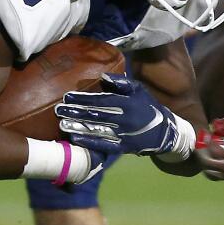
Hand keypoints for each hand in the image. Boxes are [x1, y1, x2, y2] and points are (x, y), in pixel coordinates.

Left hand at [56, 74, 195, 159]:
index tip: (67, 96)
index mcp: (127, 103)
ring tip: (61, 123)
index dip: (84, 98)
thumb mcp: (139, 90)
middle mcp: (125, 119)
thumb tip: (103, 76)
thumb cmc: (148, 107)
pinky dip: (90, 142)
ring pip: (98, 130)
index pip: (102, 100)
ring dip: (79, 127)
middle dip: (76, 112)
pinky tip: (75, 138)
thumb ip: (121, 83)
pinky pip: (104, 145)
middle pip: (96, 114)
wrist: (165, 132)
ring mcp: (124, 134)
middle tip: (58, 109)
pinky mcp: (124, 147)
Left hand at [195, 112, 223, 179]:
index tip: (203, 133)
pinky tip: (216, 157)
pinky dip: (214, 168)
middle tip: (201, 142)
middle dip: (202, 152)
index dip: (204, 141)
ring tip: (207, 150)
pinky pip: (221, 176)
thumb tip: (214, 126)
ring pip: (212, 173)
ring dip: (206, 162)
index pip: (212, 150)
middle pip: (208, 164)